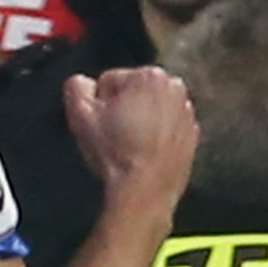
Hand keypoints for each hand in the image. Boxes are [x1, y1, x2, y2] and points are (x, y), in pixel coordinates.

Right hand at [65, 61, 195, 199]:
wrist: (146, 190)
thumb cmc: (116, 153)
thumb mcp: (80, 115)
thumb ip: (75, 87)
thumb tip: (82, 82)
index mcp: (149, 76)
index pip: (109, 81)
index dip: (98, 103)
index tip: (101, 123)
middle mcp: (174, 88)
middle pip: (132, 92)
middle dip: (121, 109)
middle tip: (113, 134)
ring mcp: (187, 112)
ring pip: (149, 109)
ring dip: (138, 121)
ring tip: (128, 145)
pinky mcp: (192, 133)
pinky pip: (164, 127)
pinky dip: (154, 136)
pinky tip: (142, 152)